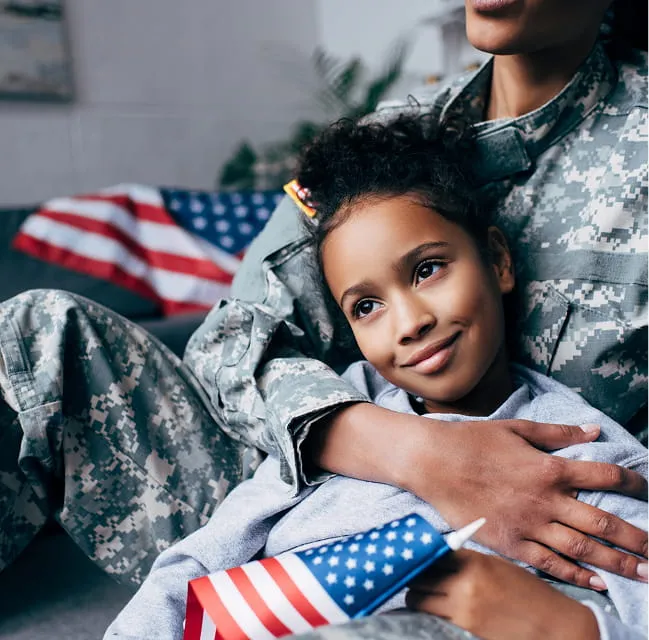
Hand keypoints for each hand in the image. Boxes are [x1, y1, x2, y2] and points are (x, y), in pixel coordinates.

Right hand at [396, 416, 647, 589]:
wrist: (433, 462)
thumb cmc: (472, 441)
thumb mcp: (516, 429)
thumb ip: (557, 434)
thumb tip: (592, 430)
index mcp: (549, 468)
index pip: (604, 476)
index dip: (632, 482)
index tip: (647, 489)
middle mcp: (545, 500)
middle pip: (603, 522)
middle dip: (637, 538)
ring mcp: (528, 525)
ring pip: (582, 548)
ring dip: (617, 562)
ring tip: (643, 573)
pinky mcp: (510, 543)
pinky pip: (549, 562)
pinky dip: (575, 573)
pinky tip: (596, 581)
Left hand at [405, 550, 599, 639]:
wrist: (557, 628)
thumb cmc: (529, 594)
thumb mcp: (498, 566)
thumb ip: (467, 561)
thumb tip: (437, 556)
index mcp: (475, 562)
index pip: (432, 553)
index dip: (421, 554)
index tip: (415, 555)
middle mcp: (465, 584)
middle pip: (418, 577)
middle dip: (413, 576)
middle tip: (414, 576)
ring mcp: (462, 610)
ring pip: (418, 600)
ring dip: (416, 596)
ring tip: (422, 594)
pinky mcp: (463, 631)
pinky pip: (432, 619)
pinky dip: (428, 614)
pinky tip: (433, 610)